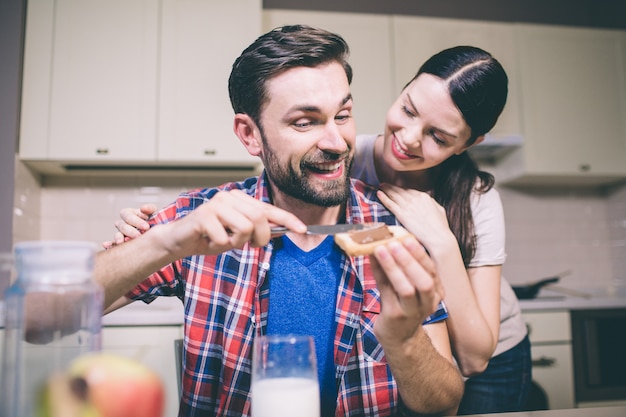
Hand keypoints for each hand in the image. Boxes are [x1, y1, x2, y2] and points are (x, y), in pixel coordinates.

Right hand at [102, 204, 156, 248]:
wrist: (156, 234)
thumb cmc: (154, 220)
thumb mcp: (154, 212)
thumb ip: (149, 208)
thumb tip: (142, 208)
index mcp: (129, 213)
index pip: (128, 215)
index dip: (136, 221)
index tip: (146, 227)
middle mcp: (122, 223)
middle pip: (122, 226)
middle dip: (131, 231)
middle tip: (139, 236)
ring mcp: (121, 233)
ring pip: (117, 234)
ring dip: (120, 238)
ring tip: (123, 242)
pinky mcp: (121, 242)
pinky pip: (113, 244)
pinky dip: (110, 244)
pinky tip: (108, 245)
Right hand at [154, 190, 306, 257]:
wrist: (180, 241)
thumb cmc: (209, 236)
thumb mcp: (238, 235)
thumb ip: (258, 231)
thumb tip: (283, 231)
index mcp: (240, 199)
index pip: (269, 209)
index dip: (287, 220)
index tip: (302, 229)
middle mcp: (229, 197)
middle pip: (260, 218)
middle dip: (259, 237)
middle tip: (246, 244)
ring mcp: (216, 204)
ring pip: (245, 227)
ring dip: (236, 242)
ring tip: (223, 240)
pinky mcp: (204, 215)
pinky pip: (226, 237)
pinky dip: (220, 245)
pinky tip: (210, 241)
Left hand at [369, 234, 443, 344]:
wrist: (399, 337)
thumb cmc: (403, 304)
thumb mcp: (407, 285)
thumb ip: (400, 266)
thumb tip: (386, 239)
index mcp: (436, 292)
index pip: (432, 271)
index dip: (419, 254)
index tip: (408, 238)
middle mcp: (427, 303)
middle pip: (424, 281)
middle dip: (410, 260)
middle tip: (395, 243)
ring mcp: (411, 312)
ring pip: (406, 289)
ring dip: (393, 267)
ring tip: (381, 249)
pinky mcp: (395, 316)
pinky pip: (386, 292)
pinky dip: (379, 273)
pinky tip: (372, 260)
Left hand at [377, 184, 453, 250]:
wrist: (438, 238)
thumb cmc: (440, 227)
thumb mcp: (439, 210)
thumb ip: (432, 203)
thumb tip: (429, 201)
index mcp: (425, 197)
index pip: (410, 190)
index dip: (402, 189)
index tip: (397, 188)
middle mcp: (415, 199)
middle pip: (400, 190)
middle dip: (392, 187)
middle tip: (384, 184)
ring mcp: (408, 206)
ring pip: (394, 195)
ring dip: (386, 189)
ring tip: (380, 186)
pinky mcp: (402, 215)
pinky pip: (390, 204)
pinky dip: (383, 198)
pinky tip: (378, 194)